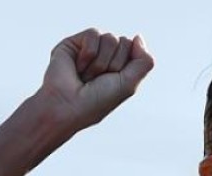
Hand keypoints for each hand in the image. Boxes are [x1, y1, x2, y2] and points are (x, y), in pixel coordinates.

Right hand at [38, 29, 154, 133]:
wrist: (67, 105)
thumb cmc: (97, 100)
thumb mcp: (129, 85)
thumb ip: (144, 62)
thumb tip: (139, 37)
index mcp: (120, 67)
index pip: (135, 50)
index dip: (126, 66)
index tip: (113, 82)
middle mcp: (106, 56)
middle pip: (124, 42)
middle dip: (114, 64)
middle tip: (98, 81)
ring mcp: (90, 48)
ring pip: (110, 38)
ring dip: (100, 63)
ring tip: (87, 76)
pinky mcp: (74, 42)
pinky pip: (93, 34)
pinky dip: (88, 54)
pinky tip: (78, 67)